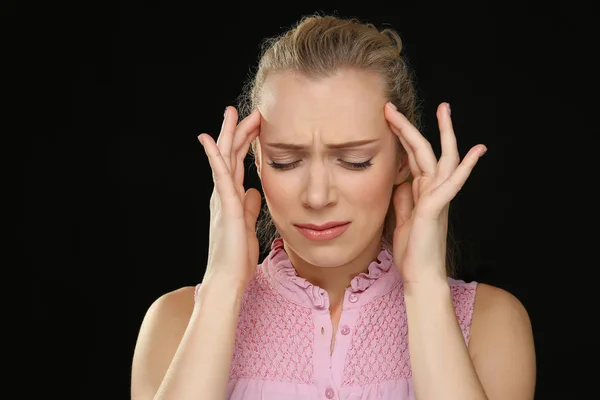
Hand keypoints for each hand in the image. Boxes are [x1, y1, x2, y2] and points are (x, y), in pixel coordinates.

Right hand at [198, 106, 261, 288]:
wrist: (228, 279)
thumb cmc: (237, 257)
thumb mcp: (248, 225)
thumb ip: (250, 207)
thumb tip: (254, 191)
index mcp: (232, 198)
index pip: (238, 164)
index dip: (246, 144)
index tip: (256, 126)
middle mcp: (224, 194)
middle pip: (230, 156)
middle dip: (238, 132)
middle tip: (245, 110)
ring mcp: (222, 198)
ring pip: (225, 159)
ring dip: (229, 135)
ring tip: (231, 113)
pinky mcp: (225, 205)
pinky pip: (219, 176)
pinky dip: (214, 156)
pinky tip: (211, 139)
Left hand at [384, 102, 486, 283]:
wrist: (419, 276)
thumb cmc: (412, 251)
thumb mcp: (402, 217)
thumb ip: (403, 198)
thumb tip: (400, 180)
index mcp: (422, 191)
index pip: (412, 157)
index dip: (401, 137)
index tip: (388, 118)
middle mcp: (432, 190)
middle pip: (425, 150)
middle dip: (411, 126)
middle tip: (395, 105)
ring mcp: (437, 198)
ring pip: (442, 159)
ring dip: (443, 134)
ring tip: (444, 109)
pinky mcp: (436, 208)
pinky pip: (453, 183)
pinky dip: (465, 167)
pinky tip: (477, 151)